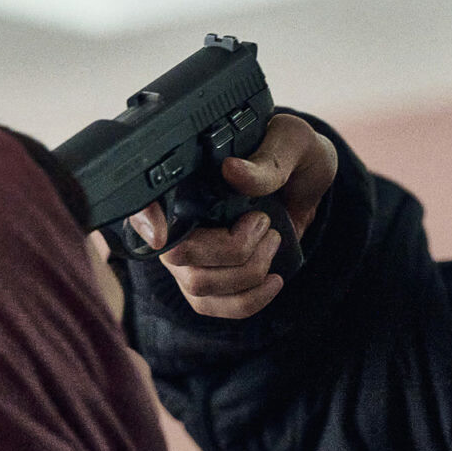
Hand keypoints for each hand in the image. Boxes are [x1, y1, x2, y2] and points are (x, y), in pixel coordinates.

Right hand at [126, 113, 336, 318]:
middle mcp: (178, 219)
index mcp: (186, 178)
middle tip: (263, 222)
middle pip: (179, 257)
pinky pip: (217, 308)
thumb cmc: (292, 153)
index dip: (143, 220)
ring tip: (273, 240)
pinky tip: (274, 279)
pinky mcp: (213, 281)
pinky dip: (250, 300)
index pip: (140, 202)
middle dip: (232, 249)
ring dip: (248, 272)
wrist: (311, 181)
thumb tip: (232, 172)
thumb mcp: (290, 143)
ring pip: (199, 286)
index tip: (161, 234)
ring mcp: (191, 255)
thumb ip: (266, 160)